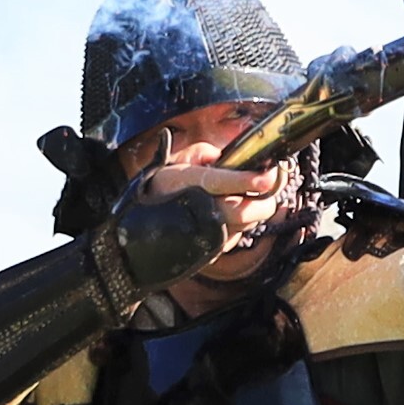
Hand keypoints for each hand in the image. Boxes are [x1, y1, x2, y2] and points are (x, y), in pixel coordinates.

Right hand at [133, 138, 293, 264]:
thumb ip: (204, 154)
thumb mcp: (176, 162)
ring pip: (247, 224)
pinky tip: (228, 214)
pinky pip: (238, 236)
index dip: (248, 180)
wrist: (135, 232)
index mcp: (190, 184)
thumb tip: (227, 156)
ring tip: (242, 198)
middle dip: (264, 200)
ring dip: (253, 211)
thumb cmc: (159, 189)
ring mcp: (207, 235)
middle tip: (267, 185)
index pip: (223, 182)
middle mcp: (199, 211)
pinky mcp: (212, 250)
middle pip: (246, 211)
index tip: (268, 175)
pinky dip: (241, 225)